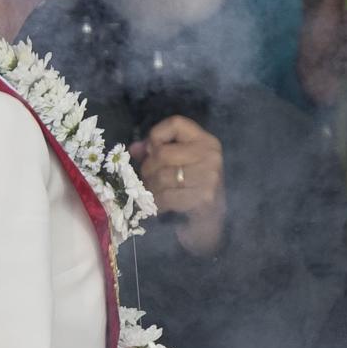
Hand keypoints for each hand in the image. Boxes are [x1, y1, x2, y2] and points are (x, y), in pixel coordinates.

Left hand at [134, 116, 225, 255]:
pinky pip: (167, 196)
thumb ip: (155, 152)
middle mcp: (211, 155)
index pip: (176, 123)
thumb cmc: (190, 190)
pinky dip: (158, 203)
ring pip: (161, 176)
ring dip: (151, 188)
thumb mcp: (176, 165)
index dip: (156, 135)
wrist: (211, 224)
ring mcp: (210, 177)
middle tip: (149, 180)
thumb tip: (134, 148)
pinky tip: (160, 206)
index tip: (150, 151)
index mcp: (206, 141)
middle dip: (148, 168)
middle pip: (162, 152)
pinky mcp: (204, 198)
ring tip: (154, 193)